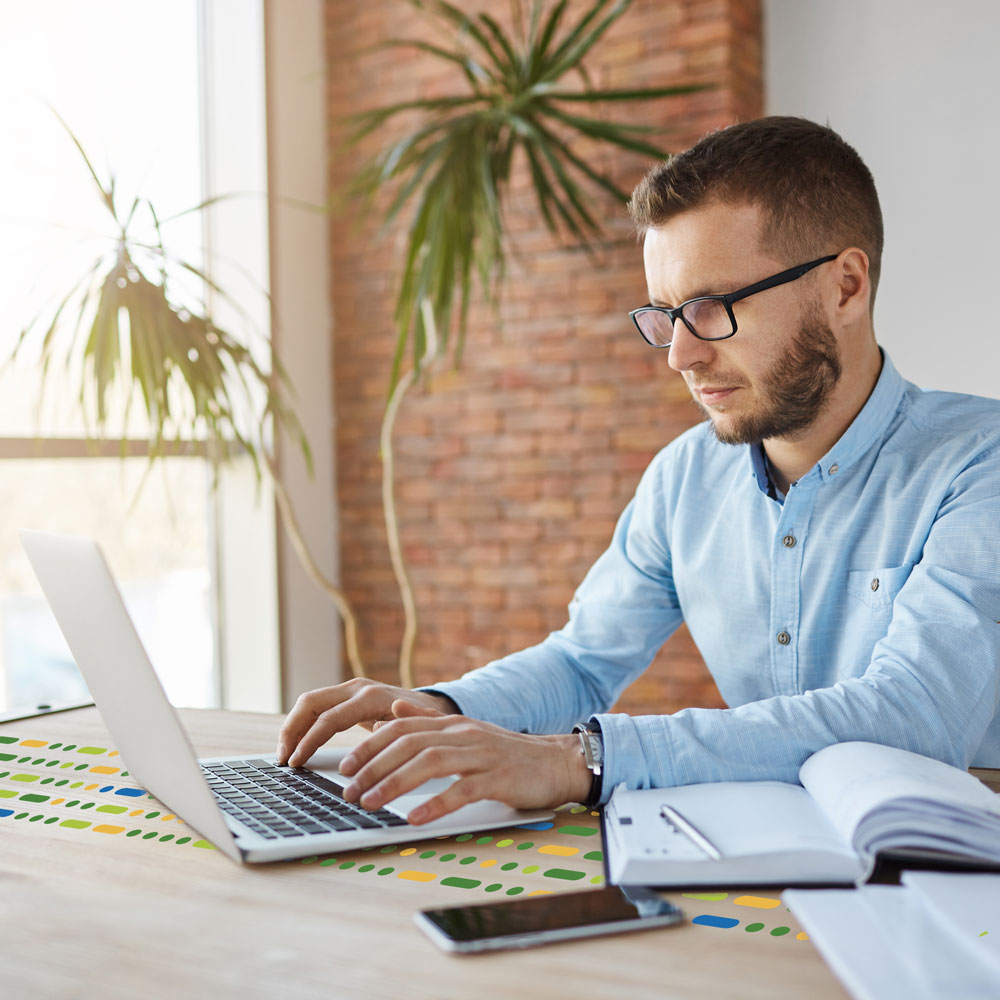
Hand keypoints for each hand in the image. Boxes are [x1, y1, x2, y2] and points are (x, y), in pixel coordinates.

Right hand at [275, 678, 457, 766]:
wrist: (431, 706)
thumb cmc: (426, 721)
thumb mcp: (419, 726)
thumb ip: (402, 726)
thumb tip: (377, 729)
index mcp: (371, 697)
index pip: (330, 718)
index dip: (310, 741)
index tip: (297, 762)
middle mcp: (357, 688)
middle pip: (311, 703)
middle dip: (291, 730)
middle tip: (283, 759)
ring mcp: (349, 690)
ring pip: (309, 703)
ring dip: (292, 728)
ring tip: (284, 755)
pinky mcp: (345, 697)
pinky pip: (316, 708)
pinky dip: (301, 725)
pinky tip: (296, 746)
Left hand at [338, 701, 592, 823]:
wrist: (558, 762)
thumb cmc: (509, 754)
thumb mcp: (467, 733)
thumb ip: (429, 721)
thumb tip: (394, 708)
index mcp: (452, 724)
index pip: (401, 727)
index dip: (369, 745)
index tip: (345, 767)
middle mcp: (463, 734)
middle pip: (409, 743)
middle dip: (373, 766)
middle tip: (349, 791)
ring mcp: (481, 755)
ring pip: (430, 762)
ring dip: (395, 783)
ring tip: (371, 804)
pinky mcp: (499, 778)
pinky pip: (462, 790)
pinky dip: (436, 803)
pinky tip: (415, 818)